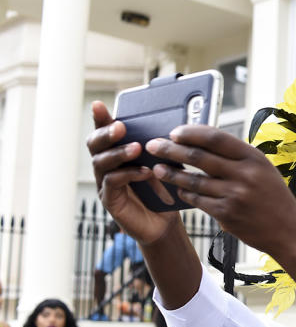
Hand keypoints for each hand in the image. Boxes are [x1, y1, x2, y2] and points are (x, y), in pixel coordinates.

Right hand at [86, 101, 179, 244]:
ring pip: (101, 162)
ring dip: (119, 153)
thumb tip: (169, 126)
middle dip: (106, 133)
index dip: (100, 119)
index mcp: (116, 153)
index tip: (99, 105)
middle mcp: (105, 166)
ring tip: (136, 148)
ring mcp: (104, 183)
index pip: (103, 132)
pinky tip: (144, 172)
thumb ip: (158, 147)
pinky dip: (128, 174)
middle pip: (95, 144)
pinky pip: (112, 182)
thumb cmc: (162, 190)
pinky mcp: (110, 199)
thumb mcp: (163, 164)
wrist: (164, 221)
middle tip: (120, 127)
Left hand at [145, 125, 295, 255]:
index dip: (191, 133)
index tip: (174, 132)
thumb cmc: (273, 198)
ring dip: (172, 173)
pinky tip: (177, 189)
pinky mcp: (226, 215)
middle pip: (199, 156)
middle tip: (154, 146)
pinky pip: (197, 200)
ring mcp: (235, 195)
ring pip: (193, 180)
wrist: (289, 232)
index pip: (216, 138)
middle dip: (171, 149)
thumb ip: (237, 158)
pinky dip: (185, 194)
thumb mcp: (263, 170)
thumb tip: (203, 142)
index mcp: (254, 158)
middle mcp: (245, 175)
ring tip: (158, 169)